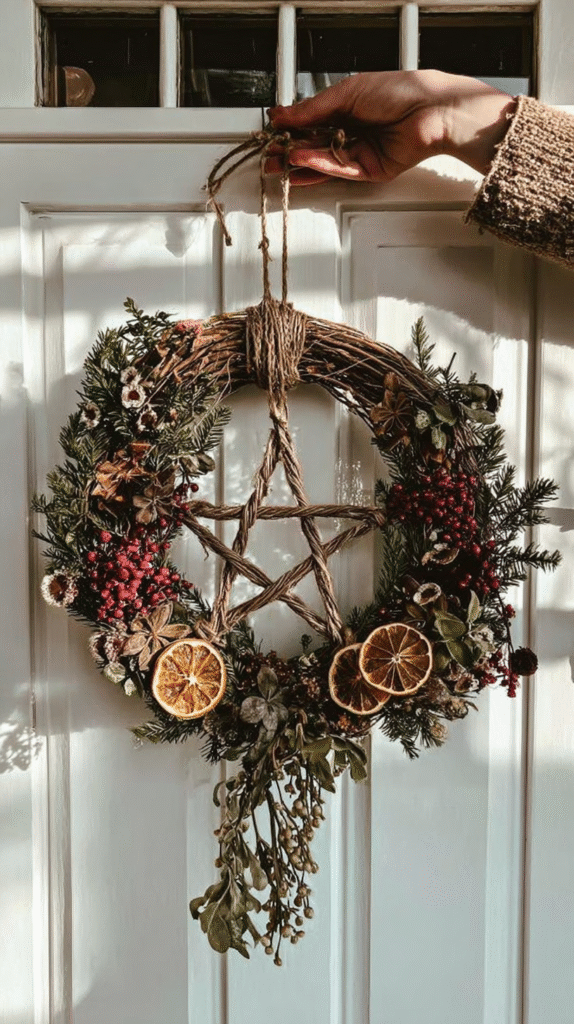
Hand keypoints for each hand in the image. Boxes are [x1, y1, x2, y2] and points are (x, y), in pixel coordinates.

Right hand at [267, 70, 515, 184]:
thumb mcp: (347, 92)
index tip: (271, 132)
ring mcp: (360, 152)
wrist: (432, 110)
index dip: (290, 128)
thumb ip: (313, 108)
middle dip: (290, 151)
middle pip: (314, 145)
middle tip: (269, 155)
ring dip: (301, 161)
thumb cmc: (400, 91)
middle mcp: (352, 130)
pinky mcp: (369, 171)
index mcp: (347, 107)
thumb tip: (283, 114)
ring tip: (280, 161)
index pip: (311, 121)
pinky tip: (303, 160)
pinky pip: (340, 169)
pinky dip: (320, 165)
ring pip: (324, 161)